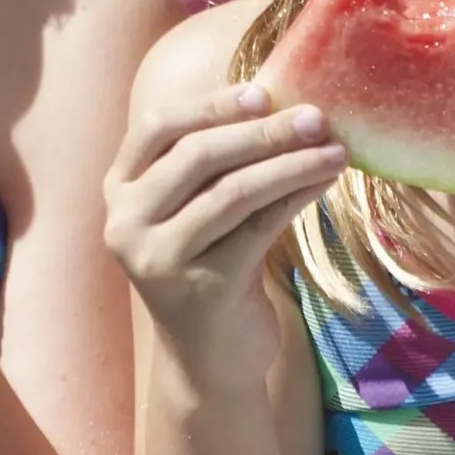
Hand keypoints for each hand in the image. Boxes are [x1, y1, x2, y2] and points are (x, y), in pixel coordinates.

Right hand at [104, 82, 348, 386]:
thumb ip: (214, 163)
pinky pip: (258, 228)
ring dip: (290, 164)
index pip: (157, 127)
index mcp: (119, 190)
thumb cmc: (209, 267)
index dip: (210, 105)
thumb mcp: (195, 210)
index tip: (263, 93)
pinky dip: (296, 197)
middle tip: (316, 117)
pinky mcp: (200, 290)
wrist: (208, 361)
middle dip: (262, 131)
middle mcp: (126, 223)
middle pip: (197, 156)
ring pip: (232, 192)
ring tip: (335, 150)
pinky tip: (324, 180)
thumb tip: (282, 102)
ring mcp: (158, 260)